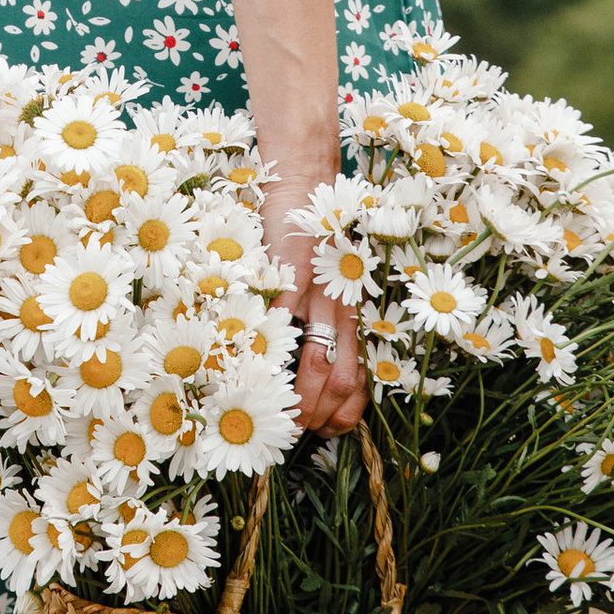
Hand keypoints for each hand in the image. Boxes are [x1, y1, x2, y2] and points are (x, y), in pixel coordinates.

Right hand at [269, 177, 363, 433]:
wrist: (306, 181)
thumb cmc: (315, 235)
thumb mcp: (331, 281)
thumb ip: (327, 319)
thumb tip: (311, 366)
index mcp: (352, 315)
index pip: (360, 380)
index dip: (345, 416)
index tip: (325, 431)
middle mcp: (342, 309)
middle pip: (342, 381)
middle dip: (318, 416)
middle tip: (295, 430)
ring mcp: (317, 294)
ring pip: (318, 361)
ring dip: (297, 396)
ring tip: (275, 411)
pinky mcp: (290, 274)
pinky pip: (282, 321)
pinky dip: (268, 351)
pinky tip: (253, 368)